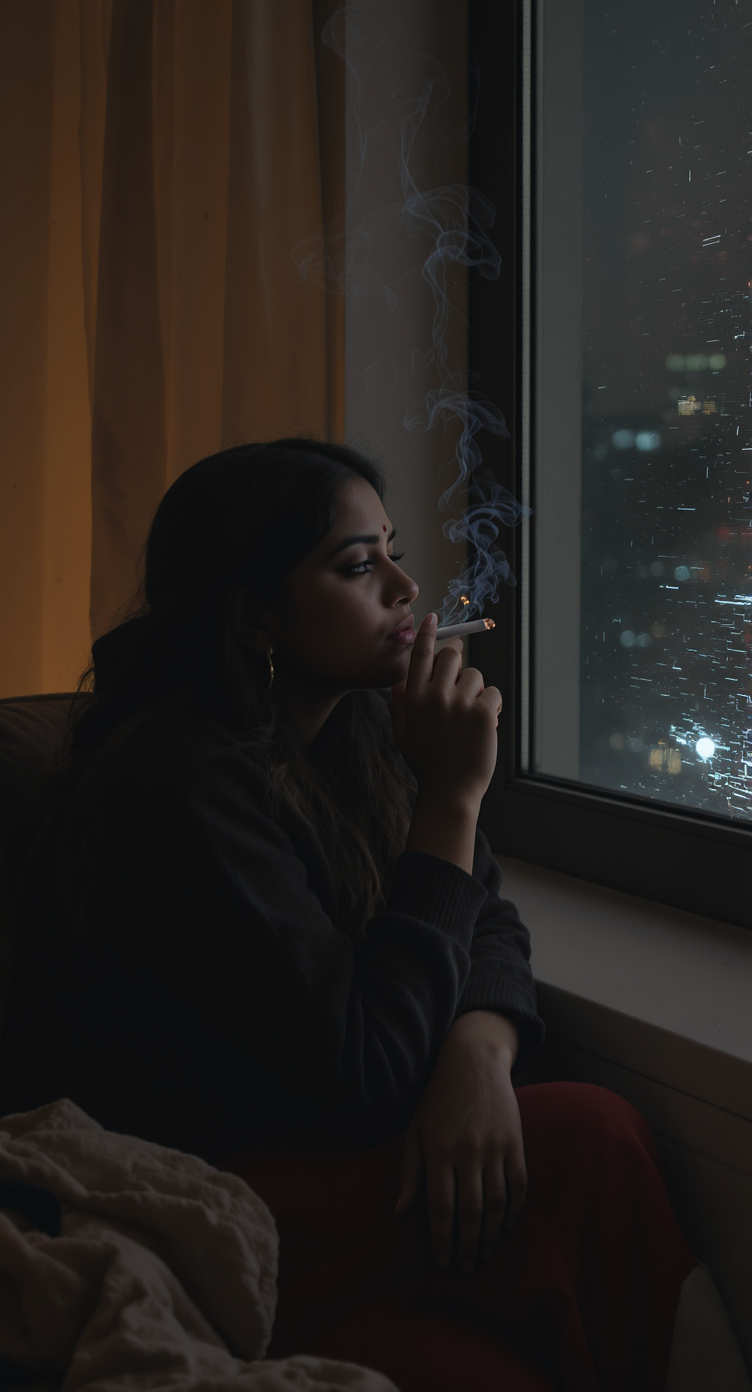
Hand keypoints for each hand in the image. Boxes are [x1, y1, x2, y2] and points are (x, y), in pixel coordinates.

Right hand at [390, 613, 501, 809]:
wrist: (450, 792)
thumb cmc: (427, 764)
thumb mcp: (402, 735)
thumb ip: (399, 706)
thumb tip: (399, 683)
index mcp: (413, 699)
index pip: (420, 655)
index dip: (427, 633)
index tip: (432, 619)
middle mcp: (434, 696)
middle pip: (451, 656)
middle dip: (457, 666)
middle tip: (460, 685)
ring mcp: (460, 704)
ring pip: (474, 676)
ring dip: (476, 692)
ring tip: (471, 717)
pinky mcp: (483, 713)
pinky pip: (492, 692)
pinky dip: (493, 706)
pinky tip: (486, 725)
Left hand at [392, 1012, 526, 1275]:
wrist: (474, 1061)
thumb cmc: (438, 1098)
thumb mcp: (415, 1130)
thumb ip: (409, 1171)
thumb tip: (400, 1211)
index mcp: (438, 1149)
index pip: (441, 1206)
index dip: (442, 1238)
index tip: (442, 1261)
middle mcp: (467, 1151)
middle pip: (470, 1212)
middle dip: (468, 1246)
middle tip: (465, 1269)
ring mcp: (495, 1147)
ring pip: (497, 1204)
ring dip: (491, 1236)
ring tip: (484, 1256)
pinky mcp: (516, 1142)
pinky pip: (519, 1185)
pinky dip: (514, 1211)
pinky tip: (505, 1228)